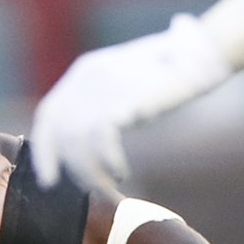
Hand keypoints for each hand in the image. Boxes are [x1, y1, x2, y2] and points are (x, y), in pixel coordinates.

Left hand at [29, 14, 232, 186]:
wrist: (199, 57)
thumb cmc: (164, 77)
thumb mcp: (124, 86)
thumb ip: (101, 106)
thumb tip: (84, 146)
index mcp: (83, 72)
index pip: (48, 115)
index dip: (44, 151)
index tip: (49, 179)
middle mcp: (87, 76)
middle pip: (60, 134)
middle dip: (73, 168)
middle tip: (96, 187)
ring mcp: (105, 85)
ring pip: (77, 140)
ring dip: (91, 170)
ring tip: (112, 182)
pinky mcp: (125, 97)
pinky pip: (100, 136)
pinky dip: (107, 161)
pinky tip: (120, 170)